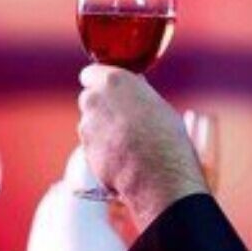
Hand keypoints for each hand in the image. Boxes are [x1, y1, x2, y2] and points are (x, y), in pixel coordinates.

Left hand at [78, 65, 207, 228]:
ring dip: (102, 129)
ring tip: (127, 143)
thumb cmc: (167, 138)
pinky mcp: (85, 150)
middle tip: (123, 118)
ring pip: (90, 123)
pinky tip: (122, 158)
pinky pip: (92, 145)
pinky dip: (102, 149)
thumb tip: (134, 85)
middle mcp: (94, 99)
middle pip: (89, 98)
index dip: (99, 82)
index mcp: (113, 81)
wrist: (159, 176)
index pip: (90, 73)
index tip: (108, 90)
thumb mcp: (158, 104)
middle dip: (101, 106)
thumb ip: (137, 92)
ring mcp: (87, 126)